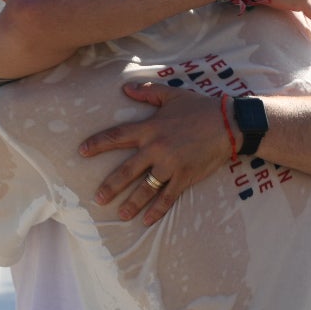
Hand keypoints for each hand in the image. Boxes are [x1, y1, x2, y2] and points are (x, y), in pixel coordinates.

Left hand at [79, 83, 231, 222]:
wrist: (229, 124)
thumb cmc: (200, 107)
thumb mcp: (172, 95)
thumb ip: (148, 92)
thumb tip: (125, 88)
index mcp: (150, 128)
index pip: (117, 137)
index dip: (97, 144)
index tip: (82, 152)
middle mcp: (156, 149)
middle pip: (126, 171)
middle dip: (111, 186)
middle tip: (99, 198)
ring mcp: (170, 166)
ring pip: (145, 189)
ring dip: (131, 203)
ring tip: (120, 215)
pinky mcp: (184, 177)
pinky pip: (167, 197)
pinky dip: (156, 210)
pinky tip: (146, 221)